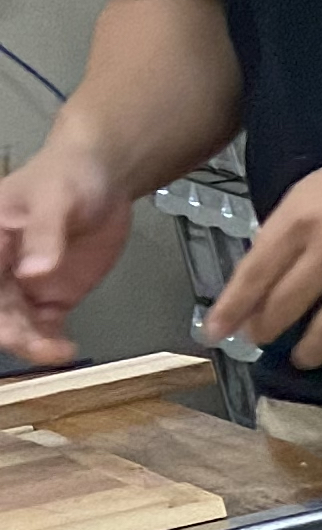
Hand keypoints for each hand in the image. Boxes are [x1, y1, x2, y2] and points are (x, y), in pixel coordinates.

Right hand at [0, 145, 136, 363]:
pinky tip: (64, 350)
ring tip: (59, 352)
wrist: (104, 180)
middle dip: (10, 332)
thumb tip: (32, 272)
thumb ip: (45, 234)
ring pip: (15, 323)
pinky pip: (43, 327)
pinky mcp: (51, 295)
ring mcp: (24, 283)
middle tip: (36, 344)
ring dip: (30, 343)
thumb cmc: (68, 177)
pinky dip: (49, 343)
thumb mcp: (56, 198)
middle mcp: (0, 265)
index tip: (6, 327)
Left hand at [206, 138, 321, 372]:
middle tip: (262, 341)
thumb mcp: (313, 189)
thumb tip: (266, 272)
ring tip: (305, 360)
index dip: (232, 308)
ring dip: (311, 350)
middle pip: (287, 304)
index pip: (255, 273)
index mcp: (300, 219)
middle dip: (268, 329)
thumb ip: (288, 228)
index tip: (215, 332)